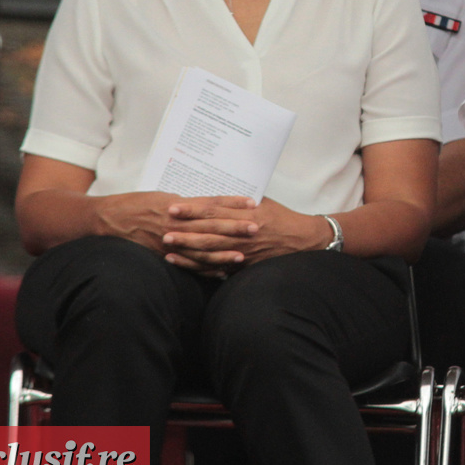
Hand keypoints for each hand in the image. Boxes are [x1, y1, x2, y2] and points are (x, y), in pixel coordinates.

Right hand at [93, 191, 256, 256]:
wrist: (109, 219)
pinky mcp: (163, 254)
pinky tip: (220, 273)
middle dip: (233, 228)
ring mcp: (169, 241)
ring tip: (242, 256)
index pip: (211, 203)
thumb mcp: (165, 196)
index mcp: (178, 205)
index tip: (252, 202)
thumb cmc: (138, 204)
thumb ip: (188, 203)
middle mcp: (175, 223)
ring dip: (222, 254)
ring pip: (200, 249)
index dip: (232, 203)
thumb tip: (211, 204)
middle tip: (255, 228)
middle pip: (209, 226)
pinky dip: (204, 270)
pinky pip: (187, 265)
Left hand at [161, 197, 322, 272]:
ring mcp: (242, 251)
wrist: (301, 240)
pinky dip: (199, 266)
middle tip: (163, 228)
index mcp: (245, 214)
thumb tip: (215, 196)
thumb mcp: (262, 203)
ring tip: (168, 247)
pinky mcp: (243, 265)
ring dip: (188, 249)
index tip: (174, 207)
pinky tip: (184, 263)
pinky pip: (217, 268)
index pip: (214, 210)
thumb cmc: (281, 218)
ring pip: (210, 251)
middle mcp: (242, 233)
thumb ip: (238, 202)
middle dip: (185, 231)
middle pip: (208, 232)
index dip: (193, 209)